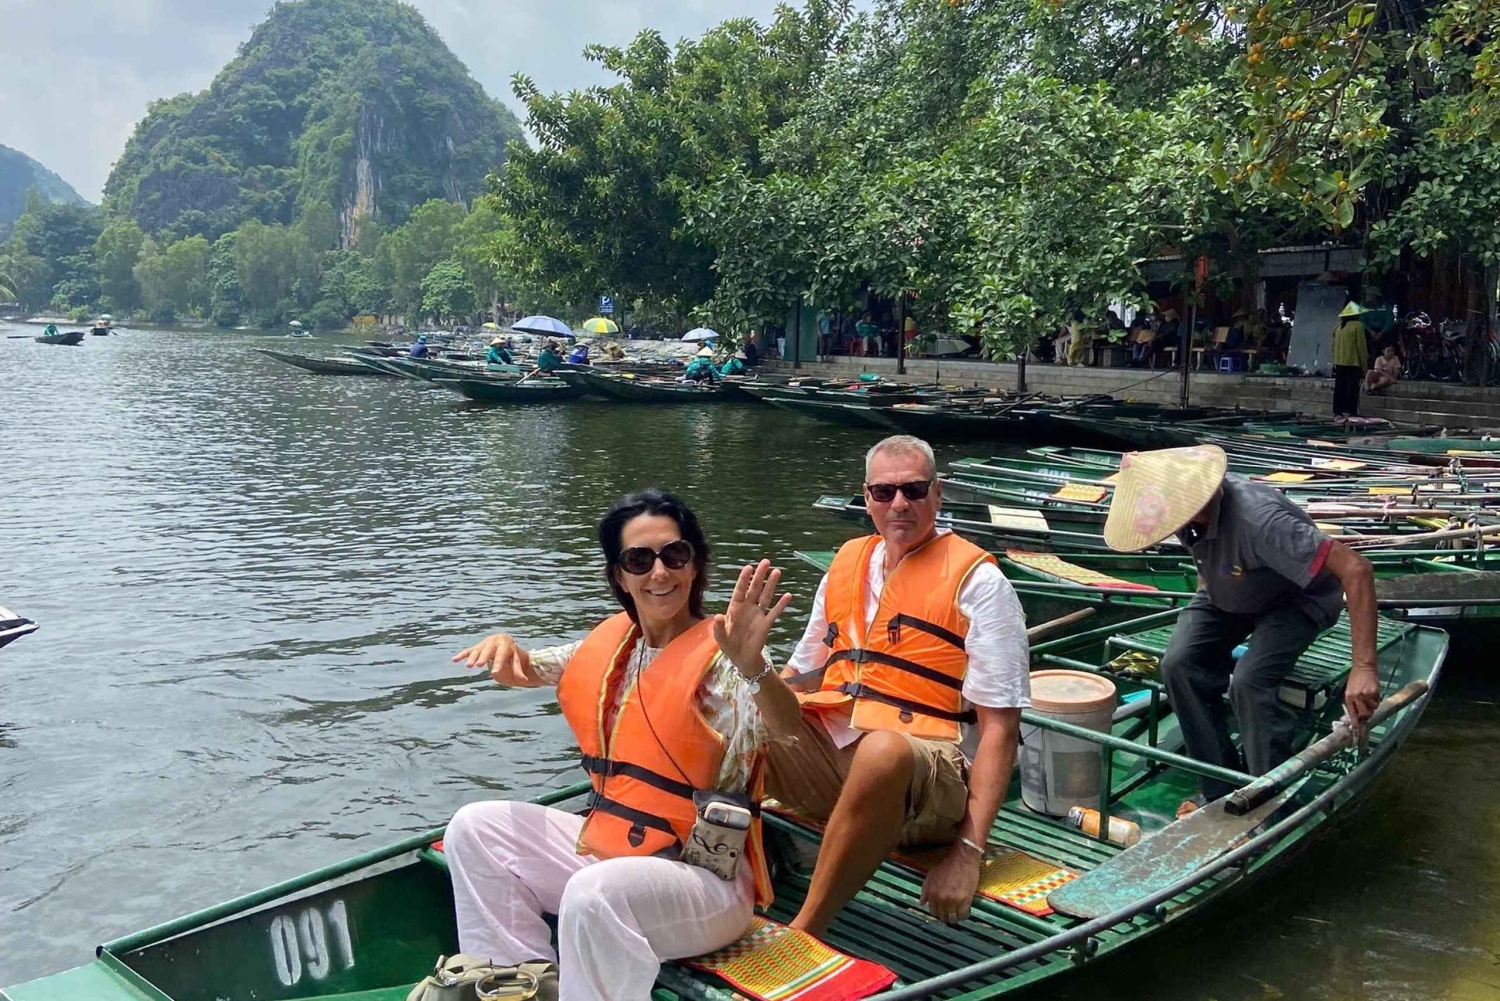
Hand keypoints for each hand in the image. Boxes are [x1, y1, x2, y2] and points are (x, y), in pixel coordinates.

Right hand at [452, 632, 536, 686]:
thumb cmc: (510, 653)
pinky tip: (454, 660)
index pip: (501, 656)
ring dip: (472, 658)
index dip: (498, 664)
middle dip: (483, 658)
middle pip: (487, 651)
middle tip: (479, 665)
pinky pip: (468, 650)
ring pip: (477, 651)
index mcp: (505, 645)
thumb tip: (524, 680)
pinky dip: (462, 655)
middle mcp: (493, 643)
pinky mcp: (476, 647)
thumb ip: (518, 669)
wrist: (503, 640)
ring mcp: (483, 644)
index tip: (495, 673)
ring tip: (468, 666)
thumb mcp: (515, 660)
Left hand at [713, 559, 793, 676]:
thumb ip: (719, 627)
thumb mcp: (721, 638)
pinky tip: (788, 595)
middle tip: (766, 562)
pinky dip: (781, 604)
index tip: (749, 567)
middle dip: (760, 575)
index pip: (740, 590)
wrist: (742, 658)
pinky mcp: (766, 623)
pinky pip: (774, 612)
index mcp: (735, 608)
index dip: (744, 579)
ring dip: (771, 584)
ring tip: (777, 571)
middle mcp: (747, 607)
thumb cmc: (729, 645)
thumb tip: (718, 616)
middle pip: (754, 588)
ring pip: (766, 596)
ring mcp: (758, 614)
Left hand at [919, 843, 980, 924]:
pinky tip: (964, 912)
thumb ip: (925, 890)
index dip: (938, 913)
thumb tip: (921, 903)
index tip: (942, 911)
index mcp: (932, 893)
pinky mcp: (965, 900)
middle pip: (942, 916)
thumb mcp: (931, 876)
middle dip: (946, 916)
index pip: (933, 911)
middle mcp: (941, 899)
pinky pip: (963, 914)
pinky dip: (963, 915)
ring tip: (957, 914)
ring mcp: (953, 900)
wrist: (962, 859)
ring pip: (952, 918)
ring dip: (954, 918)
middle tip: (950, 913)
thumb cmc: (946, 866)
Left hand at [1344, 664, 1379, 725]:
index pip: (1352, 713)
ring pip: (1372, 709)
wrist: (1363, 667)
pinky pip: (1377, 702)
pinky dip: (1377, 700)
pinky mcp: (1374, 692)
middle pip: (1364, 714)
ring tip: (1370, 698)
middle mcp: (1356, 697)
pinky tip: (1374, 694)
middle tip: (1368, 711)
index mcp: (1348, 697)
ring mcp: (1366, 695)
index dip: (1355, 723)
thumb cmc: (1355, 679)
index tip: (1357, 730)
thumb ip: (1352, 701)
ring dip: (1372, 706)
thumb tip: (1356, 714)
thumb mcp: (1349, 690)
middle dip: (1366, 715)